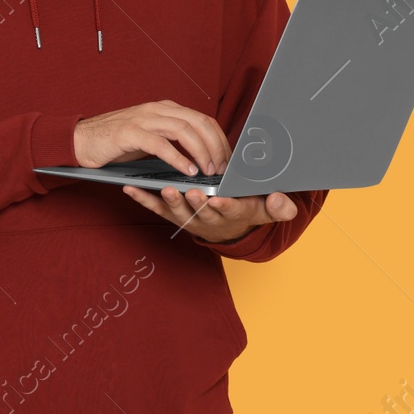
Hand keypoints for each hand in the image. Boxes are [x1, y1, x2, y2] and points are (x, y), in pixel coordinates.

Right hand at [74, 99, 231, 175]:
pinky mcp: (130, 133)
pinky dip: (178, 158)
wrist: (82, 140)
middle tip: (222, 169)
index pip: (203, 119)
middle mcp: (157, 109)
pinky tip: (187, 170)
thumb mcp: (150, 136)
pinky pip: (161, 144)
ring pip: (184, 131)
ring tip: (208, 171)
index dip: (219, 139)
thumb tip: (199, 156)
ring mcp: (143, 119)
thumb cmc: (117, 142)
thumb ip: (172, 140)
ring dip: (201, 152)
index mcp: (165, 108)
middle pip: (199, 123)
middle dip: (215, 146)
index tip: (227, 160)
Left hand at [121, 186, 297, 243]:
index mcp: (230, 213)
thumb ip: (277, 207)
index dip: (225, 206)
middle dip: (196, 203)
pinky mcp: (171, 212)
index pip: (229, 210)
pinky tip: (130, 187)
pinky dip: (142, 198)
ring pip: (177, 211)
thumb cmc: (245, 208)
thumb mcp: (265, 210)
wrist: (226, 226)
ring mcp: (187, 216)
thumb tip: (282, 201)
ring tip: (165, 189)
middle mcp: (206, 217)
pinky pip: (154, 207)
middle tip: (192, 193)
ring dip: (170, 201)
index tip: (222, 200)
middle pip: (201, 211)